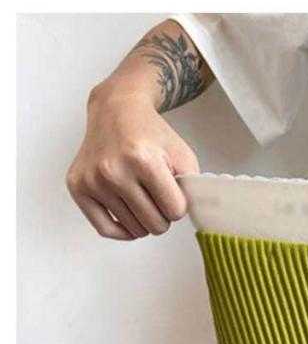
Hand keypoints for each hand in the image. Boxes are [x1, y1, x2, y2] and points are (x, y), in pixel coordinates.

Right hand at [66, 84, 198, 240]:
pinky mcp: (78, 187)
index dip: (179, 205)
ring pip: (134, 230)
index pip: (175, 211)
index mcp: (143, 160)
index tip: (174, 193)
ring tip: (144, 199)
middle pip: (155, 225)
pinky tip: (131, 218)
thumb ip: (192, 186)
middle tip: (159, 198)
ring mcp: (94, 181)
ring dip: (144, 220)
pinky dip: (123, 231)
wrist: (116, 112)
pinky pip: (105, 229)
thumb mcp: (182, 154)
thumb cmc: (149, 133)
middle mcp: (114, 171)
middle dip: (163, 216)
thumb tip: (193, 215)